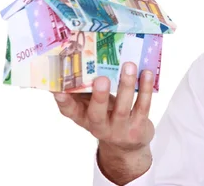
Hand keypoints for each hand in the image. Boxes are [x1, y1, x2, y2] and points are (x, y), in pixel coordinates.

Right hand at [53, 62, 154, 182]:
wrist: (128, 144)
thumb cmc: (107, 116)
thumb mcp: (93, 106)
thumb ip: (86, 90)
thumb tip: (82, 59)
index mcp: (83, 118)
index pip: (69, 112)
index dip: (63, 101)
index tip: (58, 89)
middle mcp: (99, 127)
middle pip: (97, 114)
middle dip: (99, 96)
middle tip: (101, 78)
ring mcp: (120, 129)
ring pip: (122, 108)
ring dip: (126, 85)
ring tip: (129, 66)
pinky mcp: (138, 128)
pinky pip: (143, 106)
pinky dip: (145, 89)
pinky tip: (146, 73)